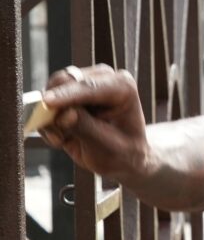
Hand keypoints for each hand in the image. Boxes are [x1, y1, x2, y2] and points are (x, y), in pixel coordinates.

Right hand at [38, 63, 150, 182]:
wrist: (121, 161)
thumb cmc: (123, 153)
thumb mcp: (108, 146)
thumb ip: (86, 128)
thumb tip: (64, 114)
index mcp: (123, 87)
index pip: (89, 86)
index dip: (67, 95)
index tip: (47, 102)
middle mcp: (102, 79)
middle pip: (64, 81)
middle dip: (55, 108)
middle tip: (59, 137)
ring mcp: (81, 84)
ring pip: (49, 92)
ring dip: (50, 119)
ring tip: (64, 140)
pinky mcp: (65, 95)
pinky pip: (43, 105)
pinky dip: (47, 124)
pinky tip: (62, 139)